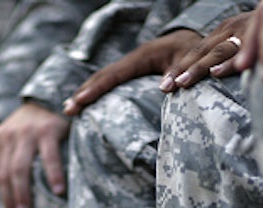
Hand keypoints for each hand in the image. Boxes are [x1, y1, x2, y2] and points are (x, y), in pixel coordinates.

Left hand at [0, 103, 69, 207]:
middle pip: (6, 173)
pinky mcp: (47, 130)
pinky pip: (49, 158)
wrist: (52, 97)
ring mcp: (27, 132)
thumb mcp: (15, 138)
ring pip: (20, 168)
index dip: (3, 196)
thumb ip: (9, 158)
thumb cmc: (35, 126)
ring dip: (24, 192)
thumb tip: (11, 194)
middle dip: (12, 198)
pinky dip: (52, 176)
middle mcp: (9, 135)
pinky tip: (57, 190)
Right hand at [63, 30, 201, 114]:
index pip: (114, 74)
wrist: (194, 42)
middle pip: (102, 76)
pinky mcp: (133, 72)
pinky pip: (111, 82)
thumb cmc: (193, 52)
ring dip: (86, 93)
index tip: (81, 101)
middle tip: (68, 110)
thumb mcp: (189, 60)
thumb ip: (178, 72)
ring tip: (70, 110)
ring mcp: (131, 65)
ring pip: (104, 78)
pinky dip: (97, 91)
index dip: (97, 88)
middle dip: (84, 92)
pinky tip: (88, 103)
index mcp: (142, 57)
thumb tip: (165, 88)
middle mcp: (132, 60)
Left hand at [161, 14, 253, 88]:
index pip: (197, 51)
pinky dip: (229, 63)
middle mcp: (231, 29)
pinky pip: (243, 53)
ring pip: (217, 52)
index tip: (164, 86)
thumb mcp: (246, 40)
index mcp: (224, 30)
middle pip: (201, 52)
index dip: (179, 68)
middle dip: (182, 70)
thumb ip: (230, 56)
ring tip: (182, 83)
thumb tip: (213, 76)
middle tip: (165, 88)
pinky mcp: (261, 39)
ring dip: (198, 68)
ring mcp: (244, 32)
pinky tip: (216, 73)